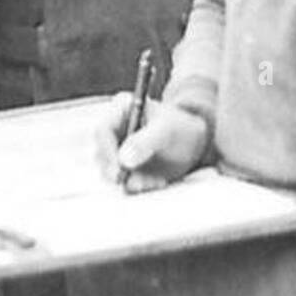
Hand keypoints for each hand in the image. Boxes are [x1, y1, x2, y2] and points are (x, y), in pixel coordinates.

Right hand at [94, 94, 209, 193]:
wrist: (194, 144)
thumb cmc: (180, 128)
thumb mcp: (167, 130)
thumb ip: (146, 141)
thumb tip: (124, 159)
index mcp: (121, 110)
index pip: (102, 130)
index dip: (107, 150)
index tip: (119, 168)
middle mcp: (114, 131)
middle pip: (101, 154)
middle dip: (116, 171)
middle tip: (134, 182)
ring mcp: (118, 151)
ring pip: (110, 172)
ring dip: (131, 181)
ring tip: (156, 181)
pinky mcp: (125, 169)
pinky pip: (124, 183)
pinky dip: (139, 186)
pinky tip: (158, 182)